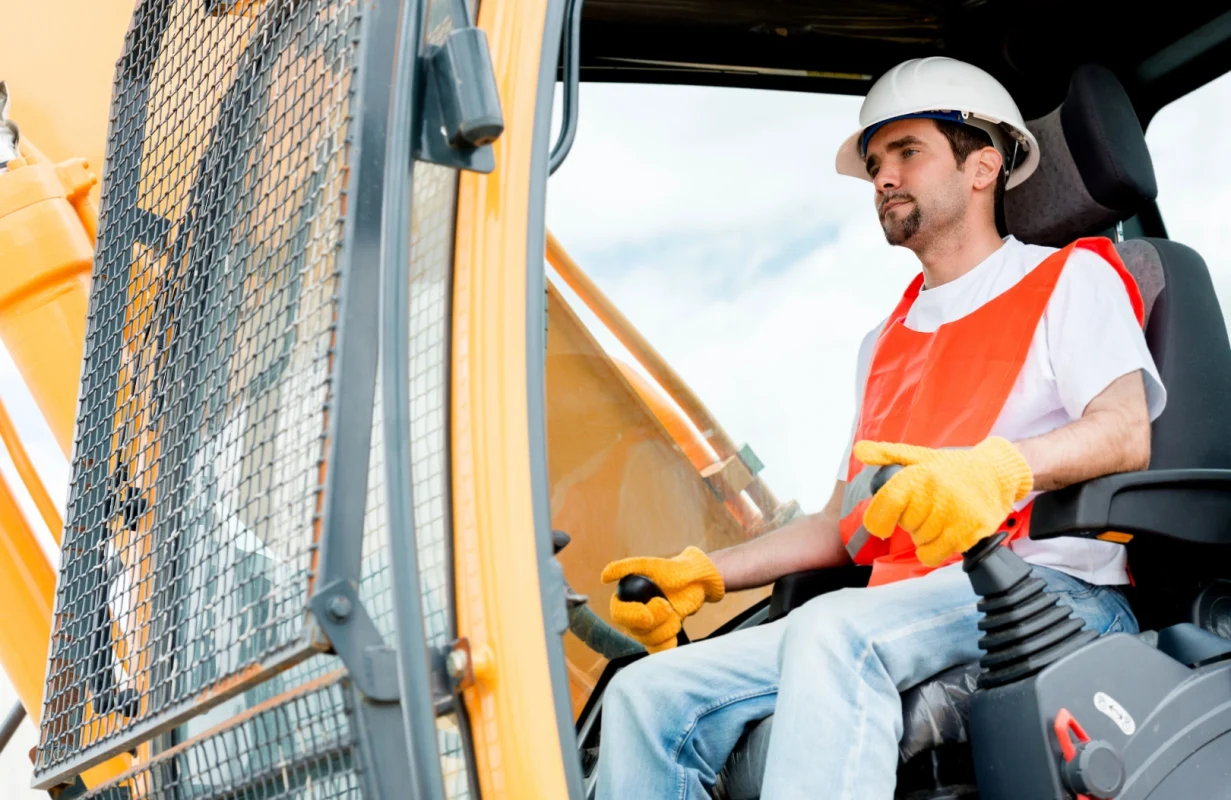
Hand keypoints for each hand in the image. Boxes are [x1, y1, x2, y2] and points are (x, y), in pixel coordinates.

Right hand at [600, 546, 724, 651]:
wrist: (697, 581)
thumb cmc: (673, 570)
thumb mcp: (650, 564)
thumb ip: (626, 567)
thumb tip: (604, 577)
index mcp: (627, 598)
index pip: (618, 614)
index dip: (632, 617)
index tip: (648, 616)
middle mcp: (635, 614)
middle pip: (635, 630)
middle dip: (655, 621)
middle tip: (669, 607)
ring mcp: (649, 628)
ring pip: (649, 640)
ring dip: (666, 627)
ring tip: (675, 611)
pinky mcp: (663, 636)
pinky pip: (659, 649)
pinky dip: (668, 643)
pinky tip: (675, 631)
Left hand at [852, 437, 1033, 565]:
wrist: (997, 475)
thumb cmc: (953, 468)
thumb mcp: (920, 456)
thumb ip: (887, 454)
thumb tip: (858, 450)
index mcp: (920, 475)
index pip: (887, 504)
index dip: (878, 519)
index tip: (881, 524)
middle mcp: (936, 494)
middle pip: (905, 526)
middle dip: (912, 522)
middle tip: (928, 508)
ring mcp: (954, 515)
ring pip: (920, 542)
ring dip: (925, 537)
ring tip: (940, 518)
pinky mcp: (969, 533)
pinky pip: (935, 555)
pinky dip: (935, 550)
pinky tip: (946, 533)